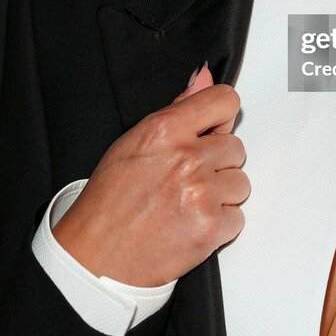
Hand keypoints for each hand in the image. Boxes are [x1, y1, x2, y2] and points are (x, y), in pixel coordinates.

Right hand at [53, 63, 249, 285]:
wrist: (95, 258)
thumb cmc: (108, 202)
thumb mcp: (135, 141)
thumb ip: (178, 107)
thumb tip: (203, 76)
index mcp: (166, 129)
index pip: (225, 101)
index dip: (221, 117)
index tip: (212, 130)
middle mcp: (187, 158)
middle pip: (236, 147)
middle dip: (217, 163)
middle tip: (186, 180)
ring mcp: (202, 193)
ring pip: (240, 183)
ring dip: (221, 195)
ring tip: (187, 204)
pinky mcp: (210, 228)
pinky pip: (237, 218)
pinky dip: (220, 226)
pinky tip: (191, 225)